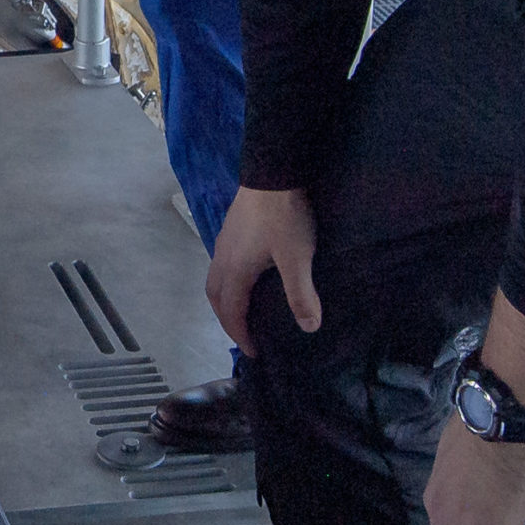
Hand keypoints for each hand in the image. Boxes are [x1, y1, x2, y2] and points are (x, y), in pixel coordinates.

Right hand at [206, 186, 318, 352]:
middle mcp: (222, 259)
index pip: (231, 313)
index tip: (254, 352)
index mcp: (235, 272)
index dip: (241, 335)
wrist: (272, 172)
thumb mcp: (297, 258)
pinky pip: (221, 265)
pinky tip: (247, 275)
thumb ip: (301, 294)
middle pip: (215, 298)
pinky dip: (229, 281)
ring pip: (215, 279)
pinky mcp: (230, 228)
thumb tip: (308, 328)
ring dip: (226, 300)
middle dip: (227, 320)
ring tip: (244, 309)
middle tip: (245, 334)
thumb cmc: (284, 217)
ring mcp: (223, 241)